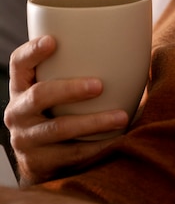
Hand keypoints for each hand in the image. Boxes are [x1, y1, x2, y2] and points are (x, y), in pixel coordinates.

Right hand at [5, 36, 128, 185]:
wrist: (42, 160)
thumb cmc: (58, 110)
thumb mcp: (55, 90)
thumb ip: (73, 67)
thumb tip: (128, 44)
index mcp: (22, 86)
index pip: (19, 62)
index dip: (32, 51)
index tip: (53, 40)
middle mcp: (18, 111)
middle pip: (39, 95)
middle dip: (70, 89)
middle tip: (100, 86)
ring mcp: (25, 138)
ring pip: (59, 128)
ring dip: (93, 122)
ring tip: (121, 117)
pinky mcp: (39, 163)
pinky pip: (72, 154)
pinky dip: (97, 146)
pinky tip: (117, 140)